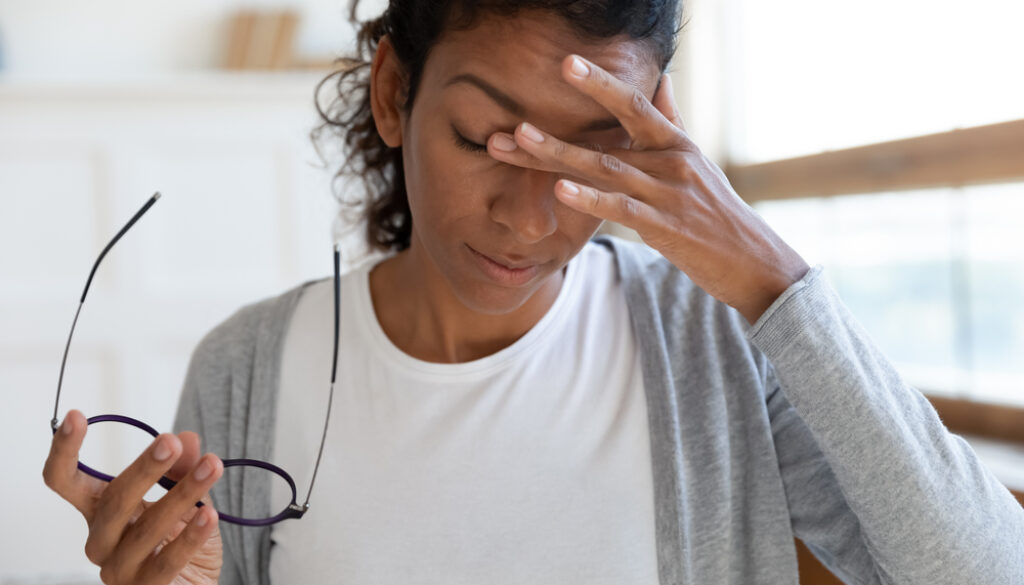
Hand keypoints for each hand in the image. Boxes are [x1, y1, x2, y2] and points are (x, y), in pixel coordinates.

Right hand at [43, 409, 223, 584]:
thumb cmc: (178, 540)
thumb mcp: (184, 499)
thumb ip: (182, 470)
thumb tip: (188, 438)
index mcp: (100, 511)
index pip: (66, 481)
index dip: (65, 451)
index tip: (76, 416)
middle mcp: (101, 539)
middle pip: (113, 500)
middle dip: (145, 468)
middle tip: (171, 441)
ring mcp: (119, 568)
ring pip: (147, 528)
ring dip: (184, 494)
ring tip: (213, 467)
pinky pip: (166, 561)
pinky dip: (190, 536)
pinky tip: (210, 515)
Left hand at [485, 54, 809, 324]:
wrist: (753, 261)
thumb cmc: (717, 212)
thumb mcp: (697, 161)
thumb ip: (673, 121)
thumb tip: (662, 80)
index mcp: (675, 143)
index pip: (634, 105)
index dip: (600, 84)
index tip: (567, 65)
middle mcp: (670, 162)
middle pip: (606, 139)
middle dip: (558, 128)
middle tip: (515, 117)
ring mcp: (667, 194)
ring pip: (606, 169)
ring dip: (559, 156)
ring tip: (519, 141)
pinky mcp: (666, 227)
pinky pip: (622, 209)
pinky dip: (591, 199)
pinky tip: (560, 190)